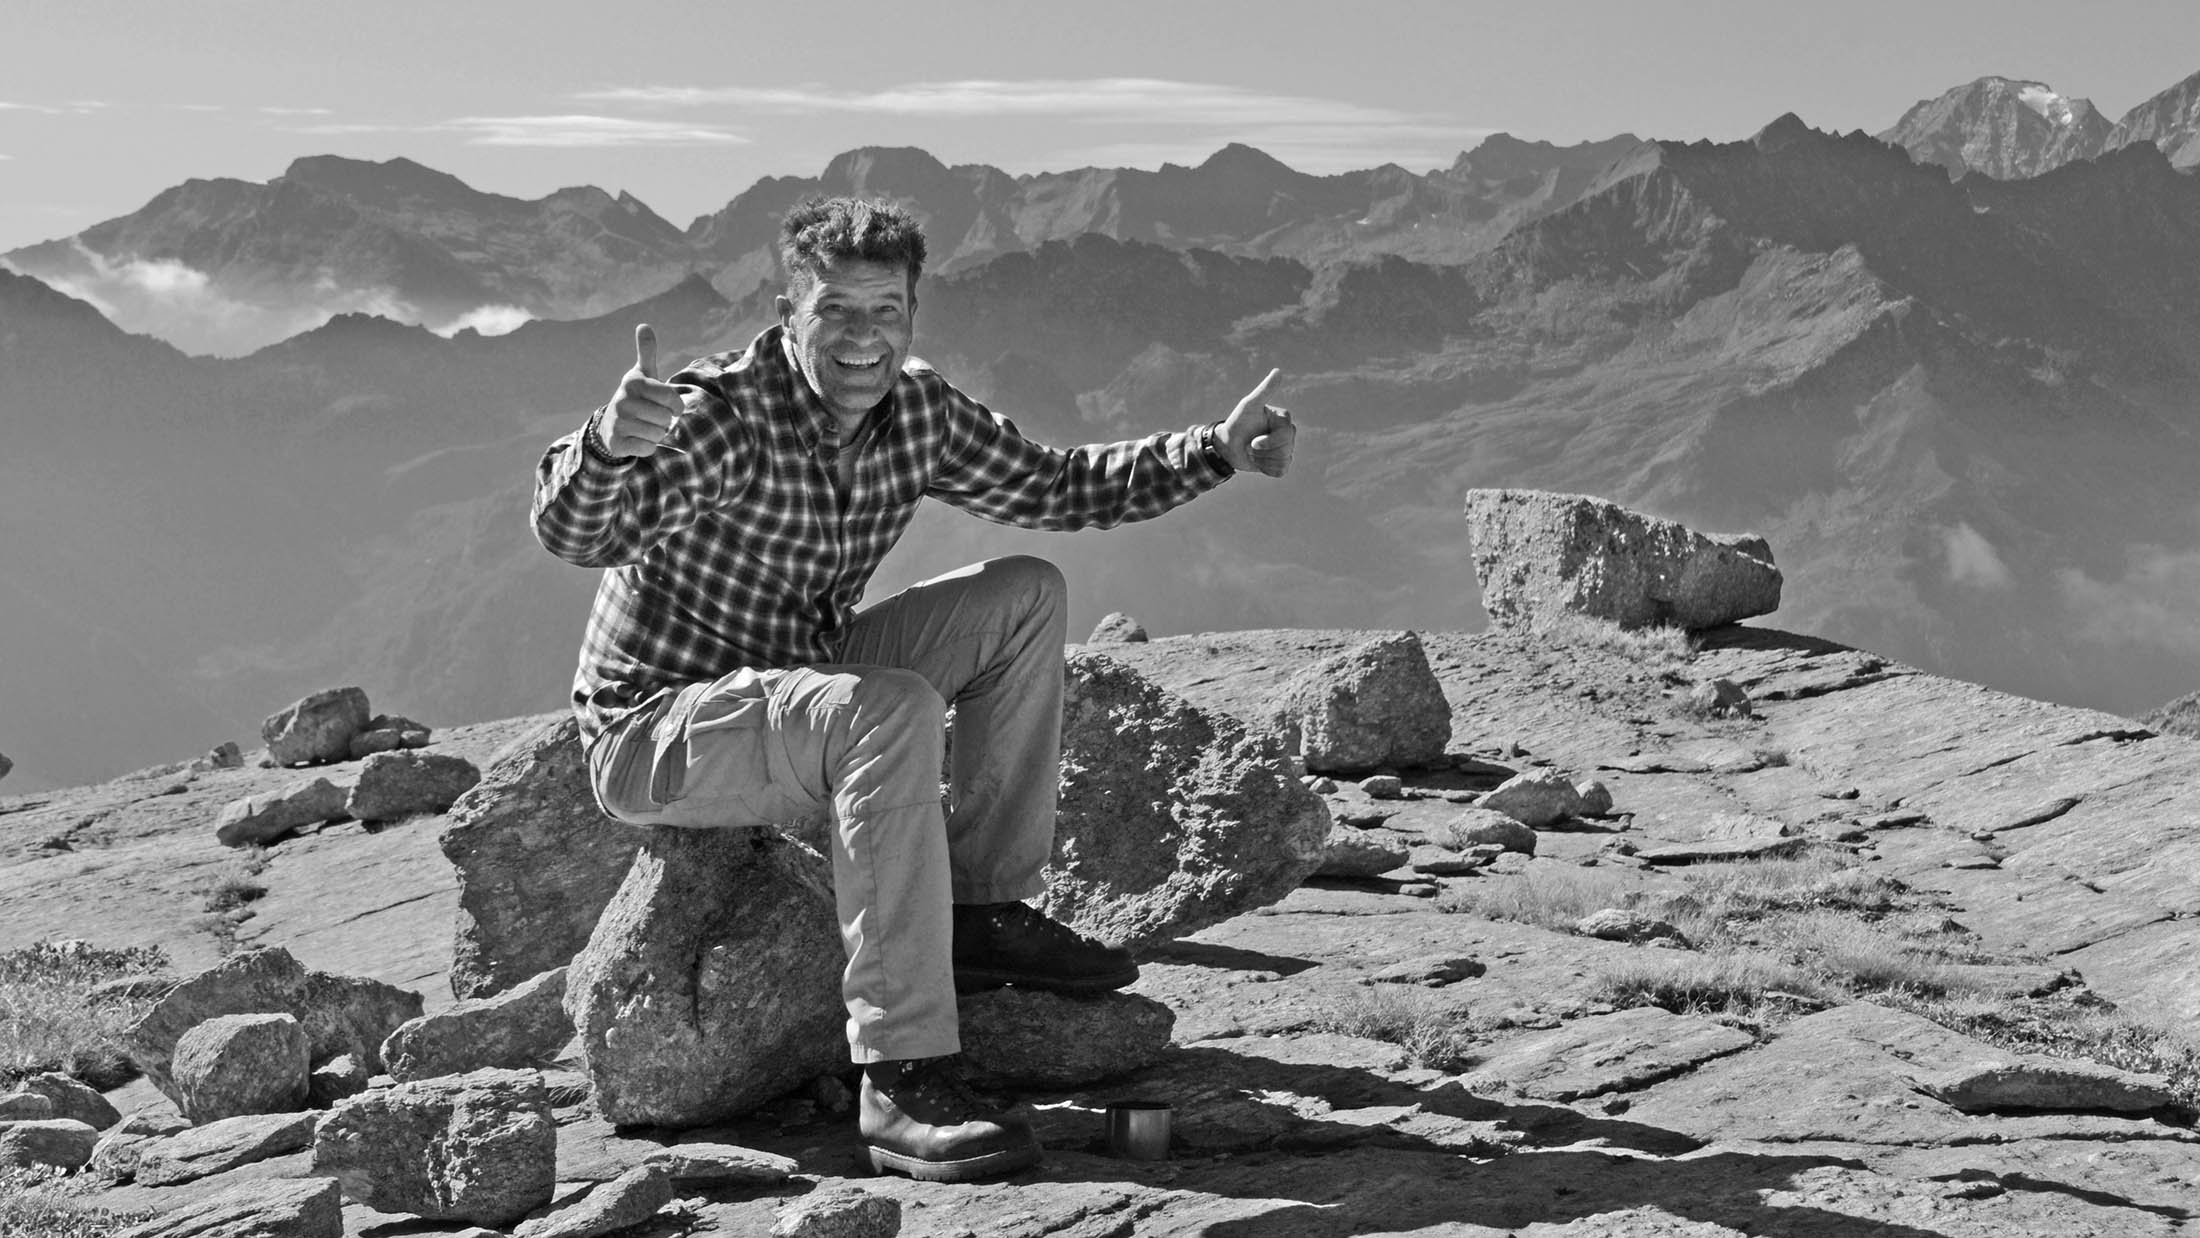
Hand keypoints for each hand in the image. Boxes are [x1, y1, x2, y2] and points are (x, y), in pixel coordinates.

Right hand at [595, 324, 694, 457]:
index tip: (668, 405)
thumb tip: (643, 325)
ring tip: (645, 426)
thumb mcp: (642, 374)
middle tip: (652, 417)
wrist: (611, 426)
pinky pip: (648, 448)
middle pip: (665, 418)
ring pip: (658, 434)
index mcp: (633, 382)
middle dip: (664, 421)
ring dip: (657, 434)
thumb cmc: (636, 398)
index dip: (676, 405)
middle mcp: (622, 400)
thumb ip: (646, 352)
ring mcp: (618, 422)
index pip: (671, 398)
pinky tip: (637, 438)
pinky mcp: (617, 443)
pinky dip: (647, 447)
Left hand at [1215, 368, 1295, 476]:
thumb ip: (1264, 391)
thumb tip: (1278, 371)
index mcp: (1284, 419)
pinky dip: (1266, 469)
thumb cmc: (1237, 423)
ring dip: (1263, 460)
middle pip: (1286, 449)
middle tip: (1250, 446)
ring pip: (1283, 461)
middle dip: (1263, 452)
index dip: (1269, 442)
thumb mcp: (1248, 406)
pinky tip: (1258, 461)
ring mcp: (1286, 448)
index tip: (1253, 442)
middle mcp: (1288, 432)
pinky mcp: (1282, 462)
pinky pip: (1281, 471)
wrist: (1227, 445)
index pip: (1285, 435)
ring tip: (1253, 452)